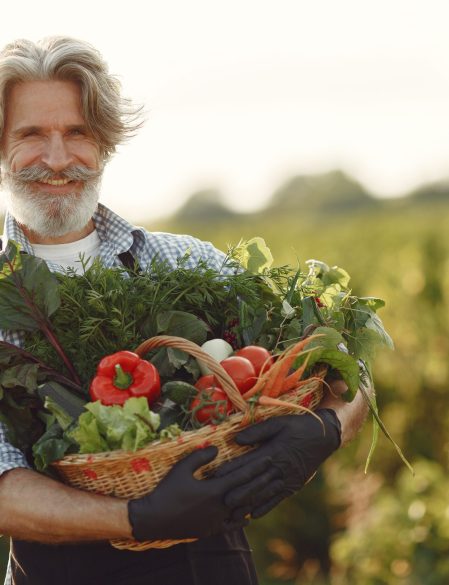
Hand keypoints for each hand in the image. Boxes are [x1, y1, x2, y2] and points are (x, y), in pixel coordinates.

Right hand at [128, 445, 274, 540]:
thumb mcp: (182, 468)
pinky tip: (247, 518)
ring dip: (255, 500)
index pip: (242, 476)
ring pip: (242, 510)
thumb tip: (217, 448)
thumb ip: (201, 457)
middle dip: (263, 481)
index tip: (270, 458)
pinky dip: (240, 521)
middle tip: (276, 472)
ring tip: (267, 492)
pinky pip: (230, 526)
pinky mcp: (210, 531)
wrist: (154, 519)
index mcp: (215, 491)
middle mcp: (220, 507)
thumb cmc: (167, 490)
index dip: (257, 467)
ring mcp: (216, 521)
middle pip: (247, 493)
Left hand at [215, 409, 340, 518]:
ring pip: (264, 494)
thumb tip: (238, 439)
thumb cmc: (299, 426)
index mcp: (274, 451)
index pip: (248, 462)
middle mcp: (279, 468)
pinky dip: (266, 507)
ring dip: (248, 505)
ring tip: (233, 514)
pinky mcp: (294, 485)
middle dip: (237, 493)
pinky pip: (278, 499)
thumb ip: (258, 431)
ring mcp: (287, 479)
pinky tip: (254, 515)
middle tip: (221, 502)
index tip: (217, 476)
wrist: (324, 437)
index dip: (232, 470)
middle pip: (255, 482)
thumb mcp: (279, 422)